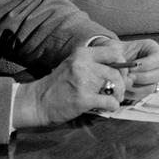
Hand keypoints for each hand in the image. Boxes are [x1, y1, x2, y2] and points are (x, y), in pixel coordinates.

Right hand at [13, 42, 158, 127]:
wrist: (37, 101)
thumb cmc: (58, 85)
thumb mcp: (74, 65)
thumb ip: (94, 64)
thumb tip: (121, 70)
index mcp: (82, 53)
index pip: (114, 51)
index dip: (122, 64)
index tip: (121, 73)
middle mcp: (83, 64)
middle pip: (116, 71)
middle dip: (122, 83)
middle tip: (119, 91)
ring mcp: (83, 81)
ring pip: (115, 86)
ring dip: (118, 95)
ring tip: (114, 99)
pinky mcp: (83, 98)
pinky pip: (109, 101)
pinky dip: (112, 106)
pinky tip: (108, 107)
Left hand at [97, 37, 158, 101]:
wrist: (110, 61)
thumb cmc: (114, 52)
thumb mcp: (114, 48)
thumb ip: (117, 54)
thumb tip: (124, 69)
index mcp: (152, 49)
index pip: (158, 59)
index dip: (145, 65)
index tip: (130, 68)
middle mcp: (157, 64)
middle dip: (142, 78)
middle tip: (127, 77)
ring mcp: (153, 77)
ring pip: (152, 87)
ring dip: (135, 87)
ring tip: (122, 82)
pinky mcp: (146, 88)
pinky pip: (143, 95)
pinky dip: (131, 93)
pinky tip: (122, 87)